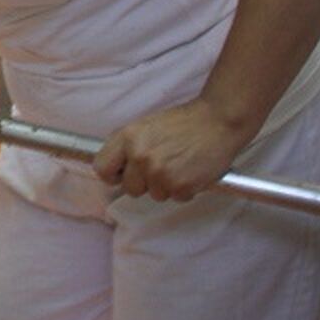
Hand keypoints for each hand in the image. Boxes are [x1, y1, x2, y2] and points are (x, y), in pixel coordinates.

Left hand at [92, 98, 250, 201]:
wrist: (217, 121)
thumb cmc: (182, 123)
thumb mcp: (145, 126)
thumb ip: (127, 147)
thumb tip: (115, 168)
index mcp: (127, 138)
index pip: (101, 169)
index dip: (113, 175)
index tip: (122, 174)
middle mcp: (140, 156)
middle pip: (130, 188)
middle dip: (144, 182)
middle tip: (161, 167)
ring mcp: (160, 173)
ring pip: (155, 195)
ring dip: (166, 185)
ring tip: (179, 164)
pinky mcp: (181, 186)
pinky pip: (176, 198)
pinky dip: (184, 189)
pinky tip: (191, 170)